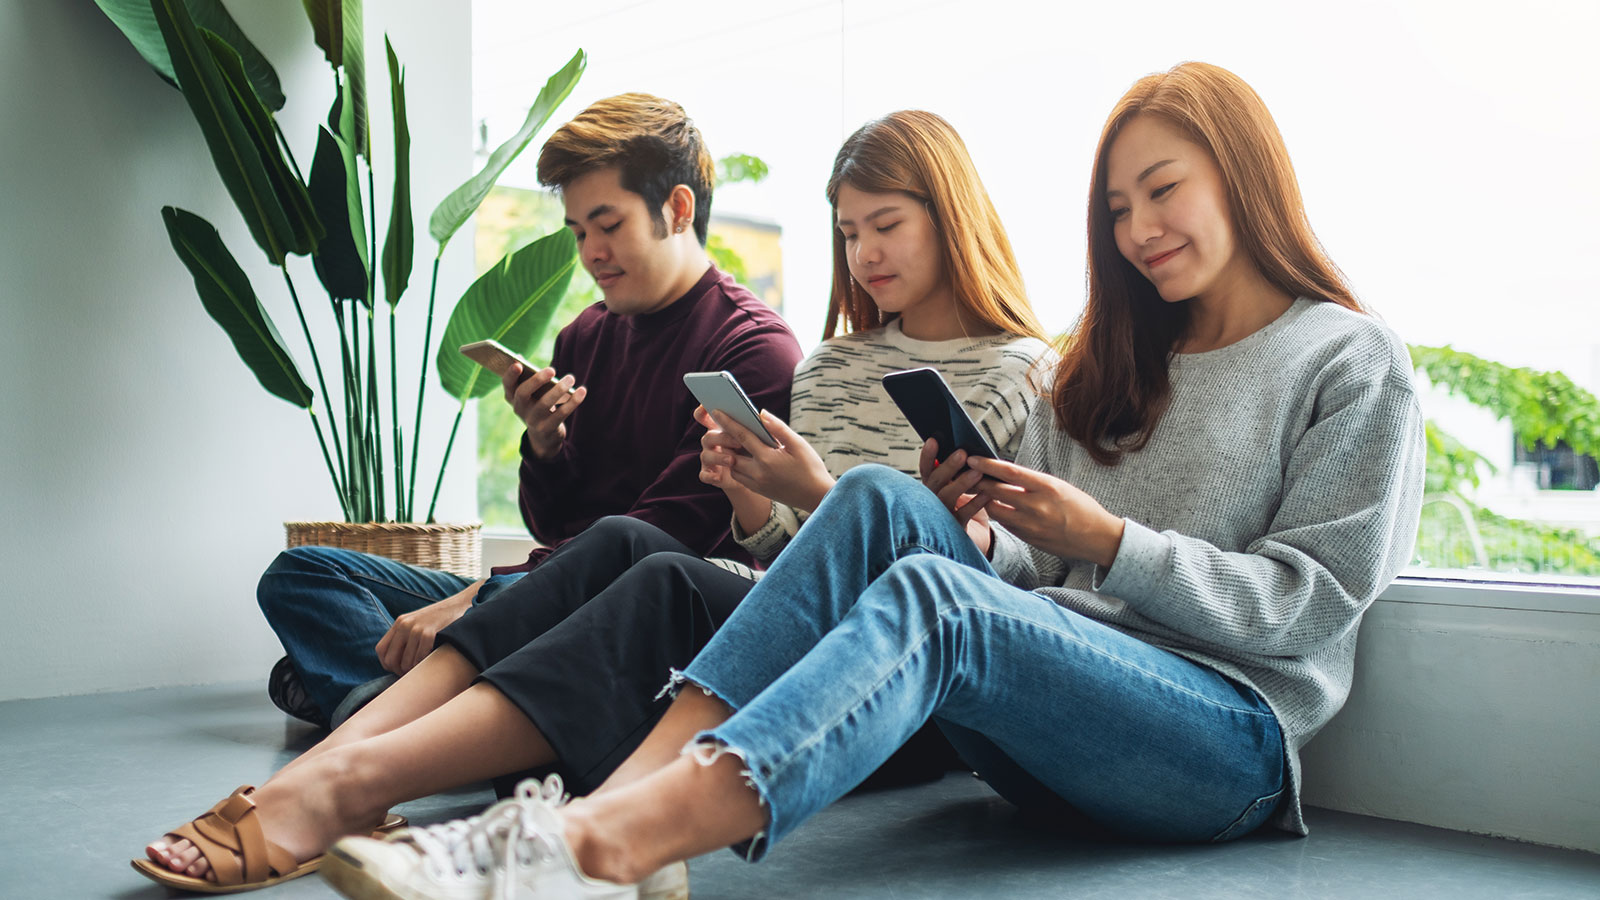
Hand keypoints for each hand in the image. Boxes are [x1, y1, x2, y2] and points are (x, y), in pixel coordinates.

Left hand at [375, 578, 482, 674]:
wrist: (461, 605)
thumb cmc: (441, 619)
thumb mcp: (418, 623)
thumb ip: (406, 637)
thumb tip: (396, 663)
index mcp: (399, 623)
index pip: (381, 650)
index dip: (387, 664)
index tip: (399, 669)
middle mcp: (404, 625)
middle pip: (391, 659)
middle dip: (400, 671)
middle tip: (412, 674)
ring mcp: (416, 628)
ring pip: (406, 662)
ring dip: (414, 670)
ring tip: (423, 668)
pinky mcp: (429, 632)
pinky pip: (420, 658)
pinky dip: (424, 664)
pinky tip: (431, 661)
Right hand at [504, 363, 585, 460]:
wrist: (543, 436)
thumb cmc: (537, 405)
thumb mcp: (530, 393)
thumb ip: (526, 377)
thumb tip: (519, 357)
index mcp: (512, 397)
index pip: (507, 385)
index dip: (511, 374)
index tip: (519, 364)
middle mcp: (519, 409)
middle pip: (523, 393)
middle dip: (537, 380)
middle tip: (552, 369)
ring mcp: (532, 420)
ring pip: (544, 404)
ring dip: (559, 389)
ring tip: (571, 378)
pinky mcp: (547, 429)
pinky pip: (561, 414)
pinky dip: (573, 402)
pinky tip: (582, 391)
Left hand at [697, 406, 834, 512]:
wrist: (817, 496)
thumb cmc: (811, 468)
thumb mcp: (798, 444)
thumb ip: (778, 428)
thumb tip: (761, 414)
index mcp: (767, 459)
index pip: (742, 436)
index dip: (729, 422)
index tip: (718, 411)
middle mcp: (758, 473)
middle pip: (732, 453)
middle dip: (726, 439)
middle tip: (724, 427)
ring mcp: (757, 484)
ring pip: (733, 467)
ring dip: (731, 454)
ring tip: (734, 442)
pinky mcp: (760, 491)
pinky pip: (740, 478)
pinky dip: (738, 466)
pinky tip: (744, 457)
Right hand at [918, 439, 994, 555]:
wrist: (980, 537)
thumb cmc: (971, 507)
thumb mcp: (964, 486)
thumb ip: (960, 472)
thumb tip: (968, 449)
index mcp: (933, 488)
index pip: (926, 470)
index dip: (928, 456)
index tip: (934, 440)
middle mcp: (932, 502)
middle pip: (935, 482)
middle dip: (948, 466)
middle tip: (962, 453)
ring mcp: (942, 516)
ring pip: (946, 497)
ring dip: (961, 483)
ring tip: (977, 471)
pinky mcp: (955, 530)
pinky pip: (964, 514)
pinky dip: (975, 503)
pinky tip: (987, 494)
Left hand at [961, 455, 1125, 566]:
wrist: (1097, 537)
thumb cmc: (1080, 507)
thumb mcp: (1059, 486)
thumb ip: (1032, 482)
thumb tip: (1005, 474)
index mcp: (1046, 486)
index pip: (1009, 472)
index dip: (986, 464)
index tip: (972, 458)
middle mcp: (1036, 506)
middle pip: (996, 491)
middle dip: (977, 481)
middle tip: (963, 473)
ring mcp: (1031, 525)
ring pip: (995, 509)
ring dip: (983, 500)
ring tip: (973, 490)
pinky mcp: (1028, 539)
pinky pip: (1005, 524)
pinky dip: (998, 514)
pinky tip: (992, 507)